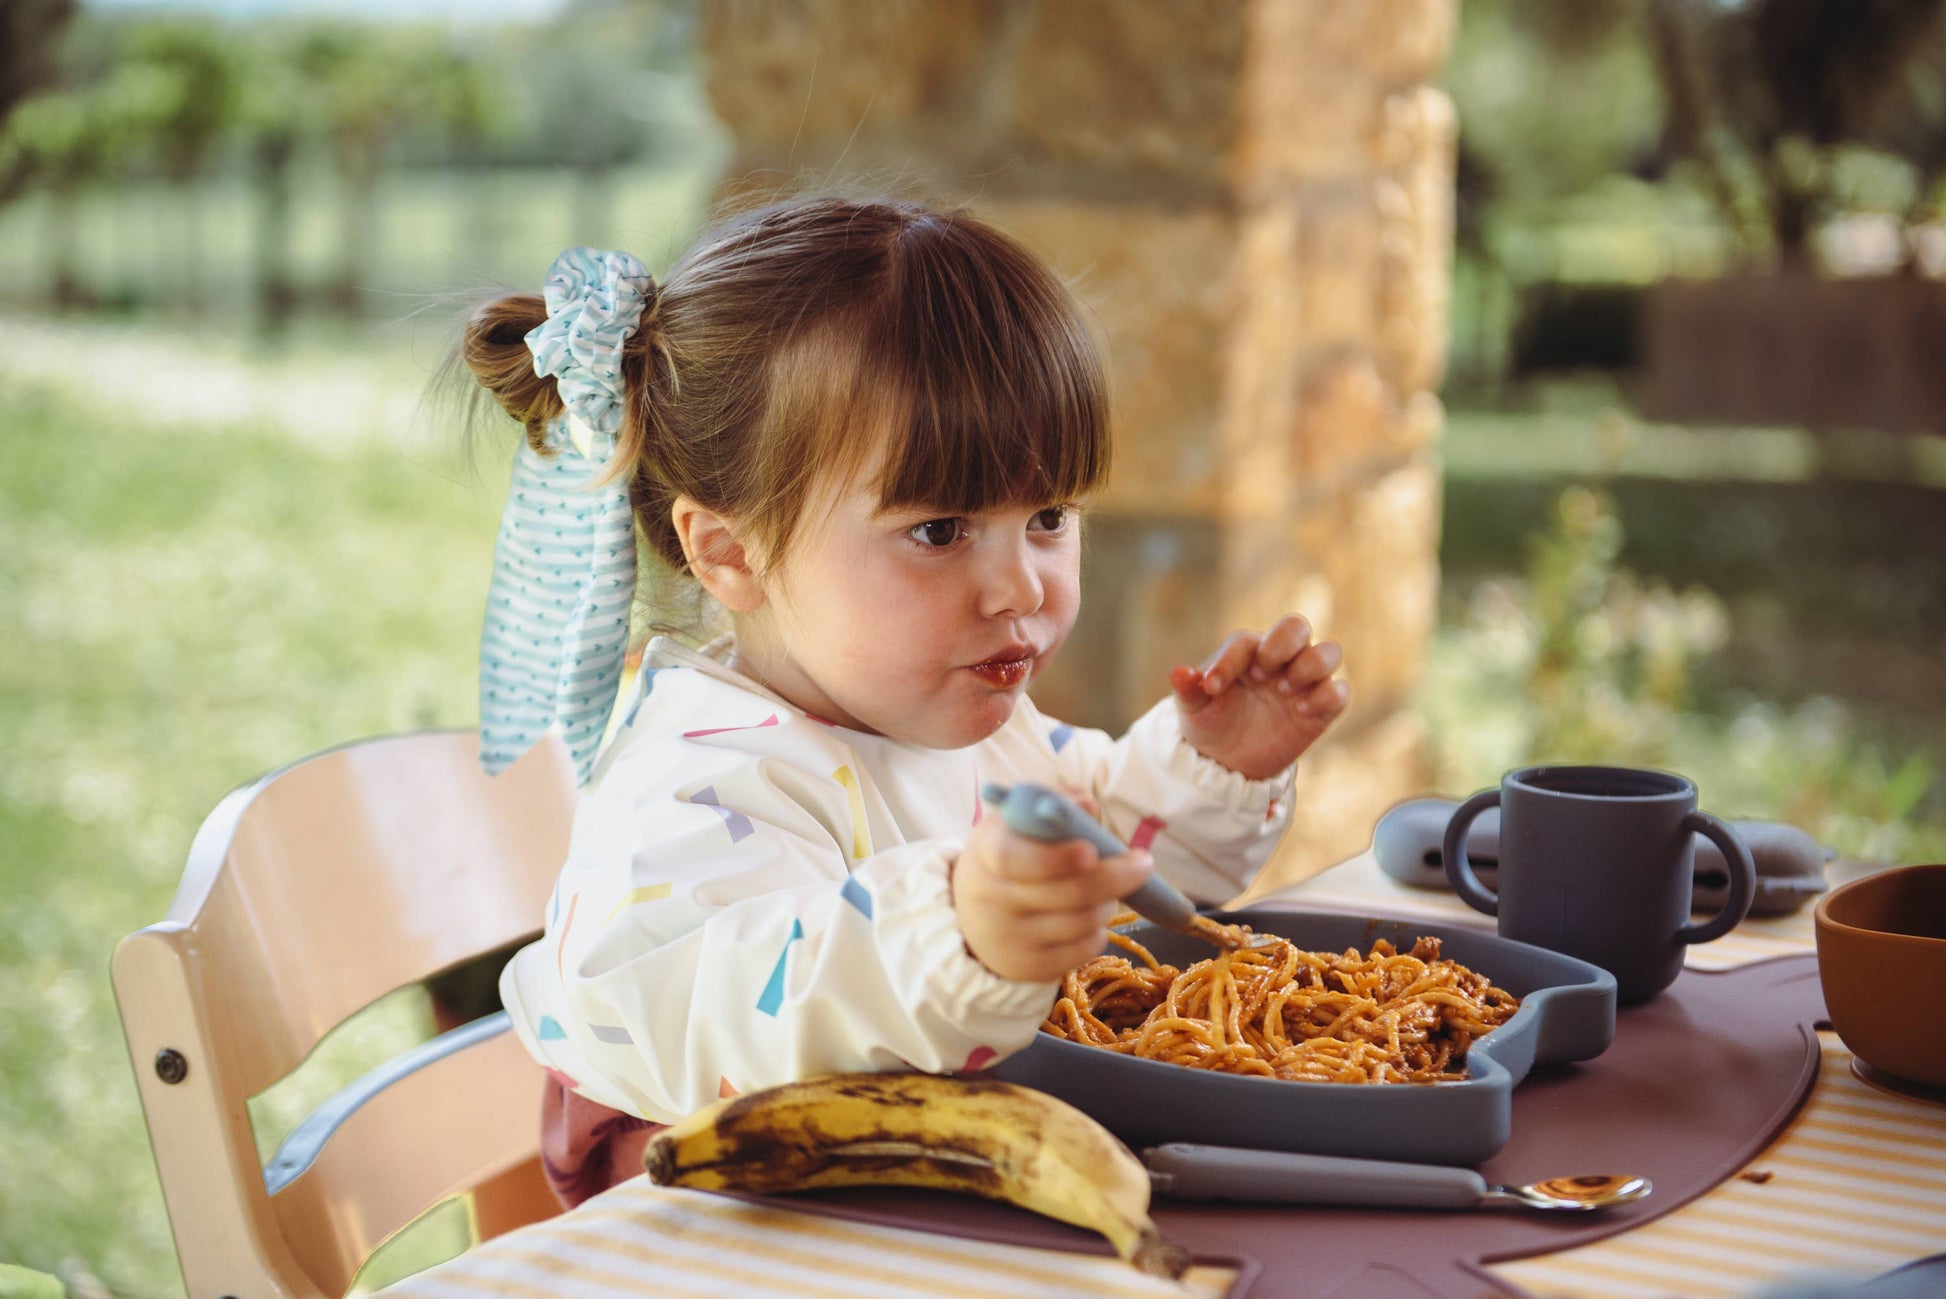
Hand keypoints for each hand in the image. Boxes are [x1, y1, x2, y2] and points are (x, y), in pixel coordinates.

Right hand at [952, 807, 1151, 982]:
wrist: (973, 917)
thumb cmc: (1009, 857)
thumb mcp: (1017, 825)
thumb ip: (1054, 806)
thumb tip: (1087, 804)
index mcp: (986, 852)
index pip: (1014, 859)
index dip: (1055, 858)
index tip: (1091, 851)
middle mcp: (992, 899)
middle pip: (1066, 893)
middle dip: (1114, 877)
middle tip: (1143, 863)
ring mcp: (1010, 938)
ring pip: (1082, 921)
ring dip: (1108, 902)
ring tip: (1108, 889)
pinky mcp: (1029, 967)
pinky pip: (1083, 950)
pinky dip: (1099, 931)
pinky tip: (1091, 916)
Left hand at [1170, 615, 1348, 779]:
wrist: (1230, 761)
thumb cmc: (1210, 723)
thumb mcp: (1193, 710)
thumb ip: (1188, 689)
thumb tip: (1177, 673)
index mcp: (1247, 651)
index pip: (1246, 641)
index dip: (1228, 661)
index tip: (1211, 688)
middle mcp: (1280, 659)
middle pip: (1297, 626)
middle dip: (1282, 644)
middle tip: (1260, 675)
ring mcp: (1304, 682)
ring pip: (1330, 652)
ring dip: (1310, 666)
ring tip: (1282, 690)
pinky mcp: (1322, 708)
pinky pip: (1339, 692)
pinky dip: (1326, 696)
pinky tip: (1301, 711)